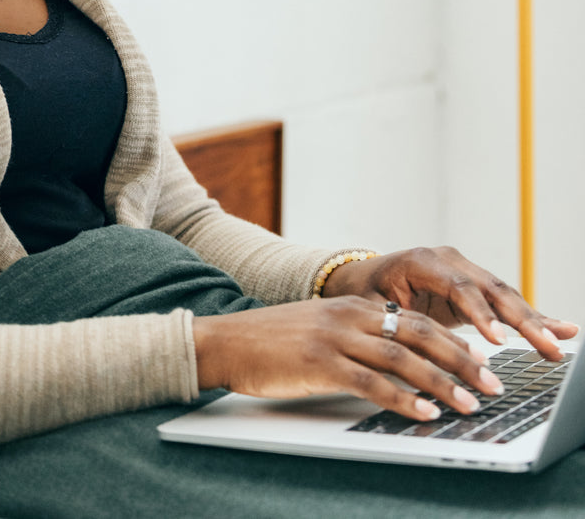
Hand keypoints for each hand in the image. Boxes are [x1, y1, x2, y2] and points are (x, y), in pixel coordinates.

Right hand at [192, 296, 505, 421]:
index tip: (482, 362)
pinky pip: (371, 383)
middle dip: (461, 360)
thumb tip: (399, 364)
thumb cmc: (274, 342)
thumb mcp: (322, 330)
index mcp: (354, 306)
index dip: (453, 341)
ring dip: (442, 383)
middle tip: (492, 383)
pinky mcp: (321, 363)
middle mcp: (351, 316)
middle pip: (420, 334)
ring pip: (403, 359)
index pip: (417, 320)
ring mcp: (336, 338)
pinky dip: (402, 400)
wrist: (228, 341)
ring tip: (470, 403)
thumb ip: (358, 339)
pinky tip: (423, 413)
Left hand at [321, 245, 578, 360]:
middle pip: (491, 289)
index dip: (480, 315)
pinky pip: (506, 303)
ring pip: (505, 296)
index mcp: (423, 261)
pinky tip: (563, 327)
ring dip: (534, 321)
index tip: (499, 341)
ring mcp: (465, 271)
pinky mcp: (475, 288)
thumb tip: (413, 353)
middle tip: (545, 346)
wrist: (363, 277)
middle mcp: (450, 261)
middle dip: (521, 320)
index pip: (458, 287)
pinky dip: (533, 317)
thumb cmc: (365, 293)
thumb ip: (398, 325)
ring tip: (561, 341)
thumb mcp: (374, 308)